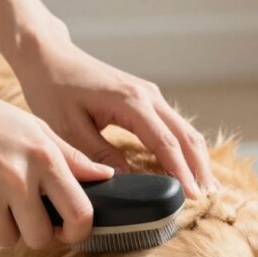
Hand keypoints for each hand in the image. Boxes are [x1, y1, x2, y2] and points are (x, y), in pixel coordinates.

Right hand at [0, 66, 113, 247]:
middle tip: (23, 212)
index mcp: (43, 157)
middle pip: (41, 238)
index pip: (79, 213)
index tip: (69, 230)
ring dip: (2, 227)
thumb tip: (106, 177)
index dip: (78, 231)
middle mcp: (17, 177)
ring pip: (8, 240)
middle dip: (35, 232)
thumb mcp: (33, 128)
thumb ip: (70, 157)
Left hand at [16, 29, 215, 197]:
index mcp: (131, 102)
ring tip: (207, 188)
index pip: (165, 143)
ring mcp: (150, 95)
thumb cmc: (54, 89)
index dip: (181, 172)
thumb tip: (126, 180)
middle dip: (199, 169)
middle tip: (207, 198)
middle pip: (186, 136)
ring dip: (198, 159)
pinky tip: (189, 168)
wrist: (50, 57)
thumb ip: (98, 154)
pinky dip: (185, 148)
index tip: (191, 196)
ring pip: (185, 131)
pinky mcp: (147, 100)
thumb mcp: (69, 128)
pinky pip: (174, 127)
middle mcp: (148, 96)